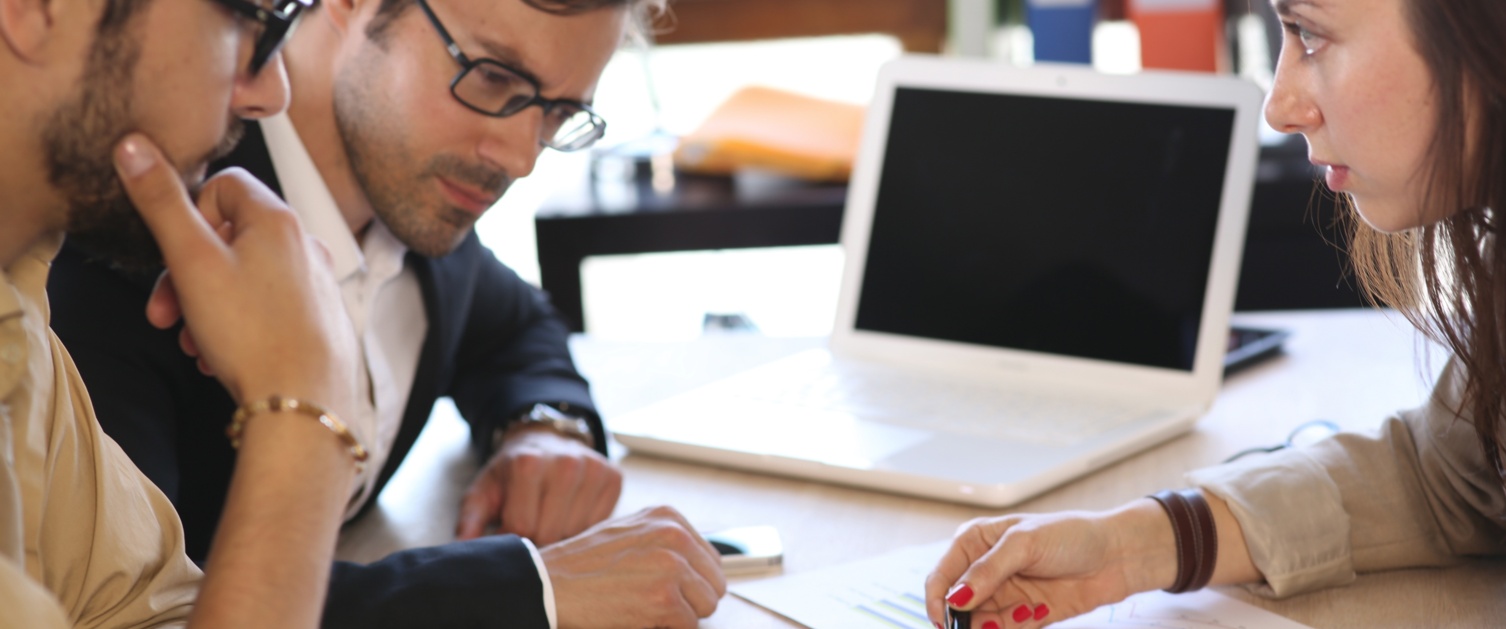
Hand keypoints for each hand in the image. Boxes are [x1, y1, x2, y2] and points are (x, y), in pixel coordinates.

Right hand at [114, 133, 358, 415]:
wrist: (304, 402)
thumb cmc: (251, 332)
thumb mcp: (192, 261)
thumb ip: (161, 202)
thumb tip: (135, 144)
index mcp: (278, 220)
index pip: (224, 185)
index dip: (189, 215)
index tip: (173, 253)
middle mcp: (306, 245)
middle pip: (230, 239)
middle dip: (187, 275)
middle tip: (163, 314)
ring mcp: (317, 283)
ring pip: (245, 280)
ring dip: (206, 308)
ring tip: (192, 344)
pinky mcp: (320, 318)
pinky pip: (268, 310)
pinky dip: (237, 327)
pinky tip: (219, 358)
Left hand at [457, 427, 621, 544]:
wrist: (544, 439)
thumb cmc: (511, 472)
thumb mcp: (483, 491)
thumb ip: (469, 523)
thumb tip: (465, 552)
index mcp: (528, 464)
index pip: (523, 528)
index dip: (514, 539)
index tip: (509, 531)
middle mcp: (566, 463)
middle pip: (552, 533)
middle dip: (538, 539)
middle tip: (530, 525)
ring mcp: (593, 468)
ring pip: (577, 533)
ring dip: (561, 534)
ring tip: (549, 515)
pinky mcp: (613, 477)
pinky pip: (599, 524)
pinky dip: (583, 526)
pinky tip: (570, 510)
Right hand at [541, 506, 725, 628]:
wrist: (547, 583)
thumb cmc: (581, 564)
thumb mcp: (628, 534)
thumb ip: (664, 543)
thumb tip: (699, 567)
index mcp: (668, 517)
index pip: (711, 559)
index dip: (693, 583)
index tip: (669, 589)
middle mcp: (674, 535)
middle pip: (714, 584)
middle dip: (690, 601)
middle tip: (655, 603)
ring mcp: (671, 566)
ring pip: (705, 607)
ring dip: (679, 616)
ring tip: (644, 607)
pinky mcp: (664, 598)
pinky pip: (687, 626)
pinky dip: (665, 628)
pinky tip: (637, 616)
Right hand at [924, 501, 1177, 627]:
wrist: (1117, 556)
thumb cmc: (1072, 535)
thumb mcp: (1024, 543)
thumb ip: (987, 571)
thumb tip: (957, 597)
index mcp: (976, 542)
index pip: (942, 575)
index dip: (937, 599)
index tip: (943, 621)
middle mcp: (985, 570)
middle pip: (957, 604)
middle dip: (964, 620)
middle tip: (982, 624)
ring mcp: (1004, 594)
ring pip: (979, 622)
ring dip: (990, 626)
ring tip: (1020, 612)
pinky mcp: (1023, 615)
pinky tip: (1031, 613)